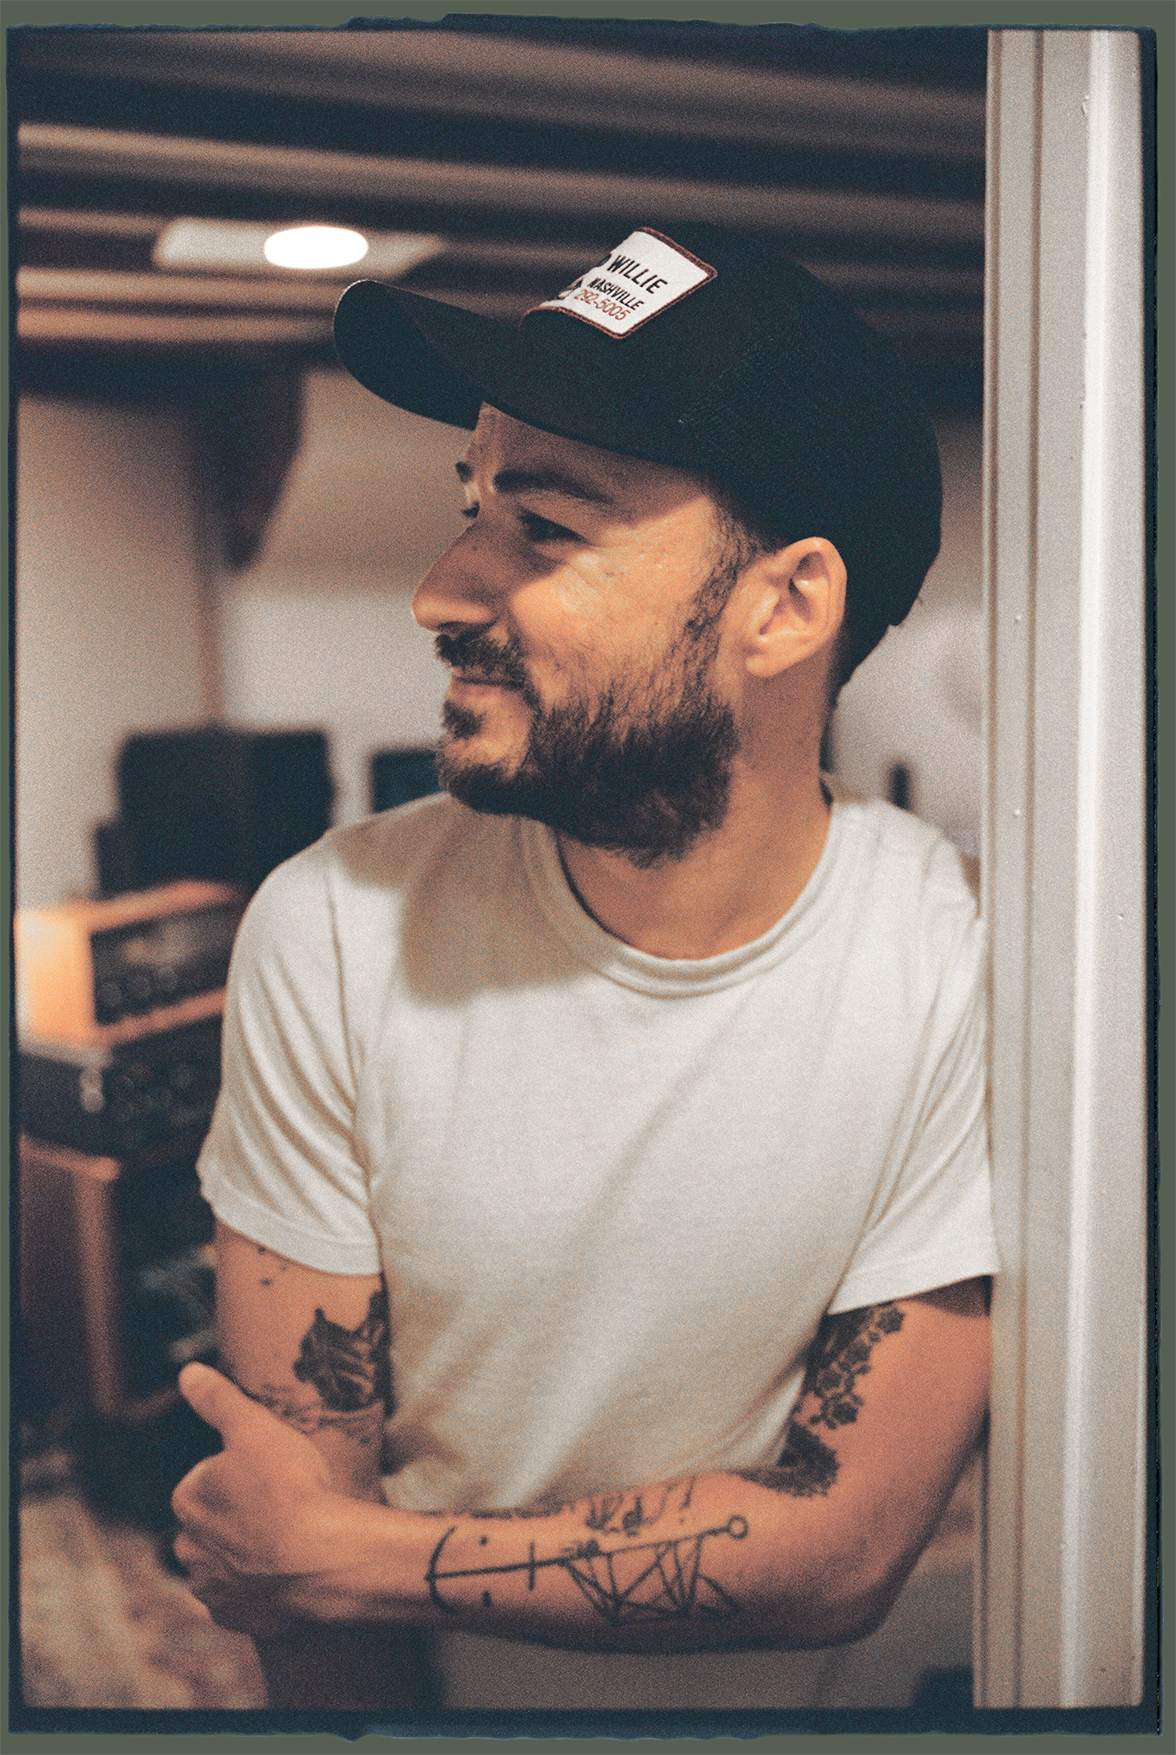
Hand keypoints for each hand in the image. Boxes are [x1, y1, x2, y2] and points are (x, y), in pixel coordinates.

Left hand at [172, 1361, 365, 1634]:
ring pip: (227, 1564)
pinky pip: (247, 1599)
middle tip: (283, 1505)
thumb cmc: (290, 1486)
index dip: (243, 1472)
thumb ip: (218, 1400)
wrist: (322, 1558)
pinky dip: (264, 1588)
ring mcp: (213, 1588)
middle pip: (214, 1524)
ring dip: (249, 1555)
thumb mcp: (255, 1426)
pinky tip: (290, 1572)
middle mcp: (189, 1549)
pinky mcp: (239, 1619)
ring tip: (290, 1539)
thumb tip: (187, 1374)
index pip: (207, 1479)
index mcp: (188, 1500)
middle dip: (239, 1517)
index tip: (272, 1473)